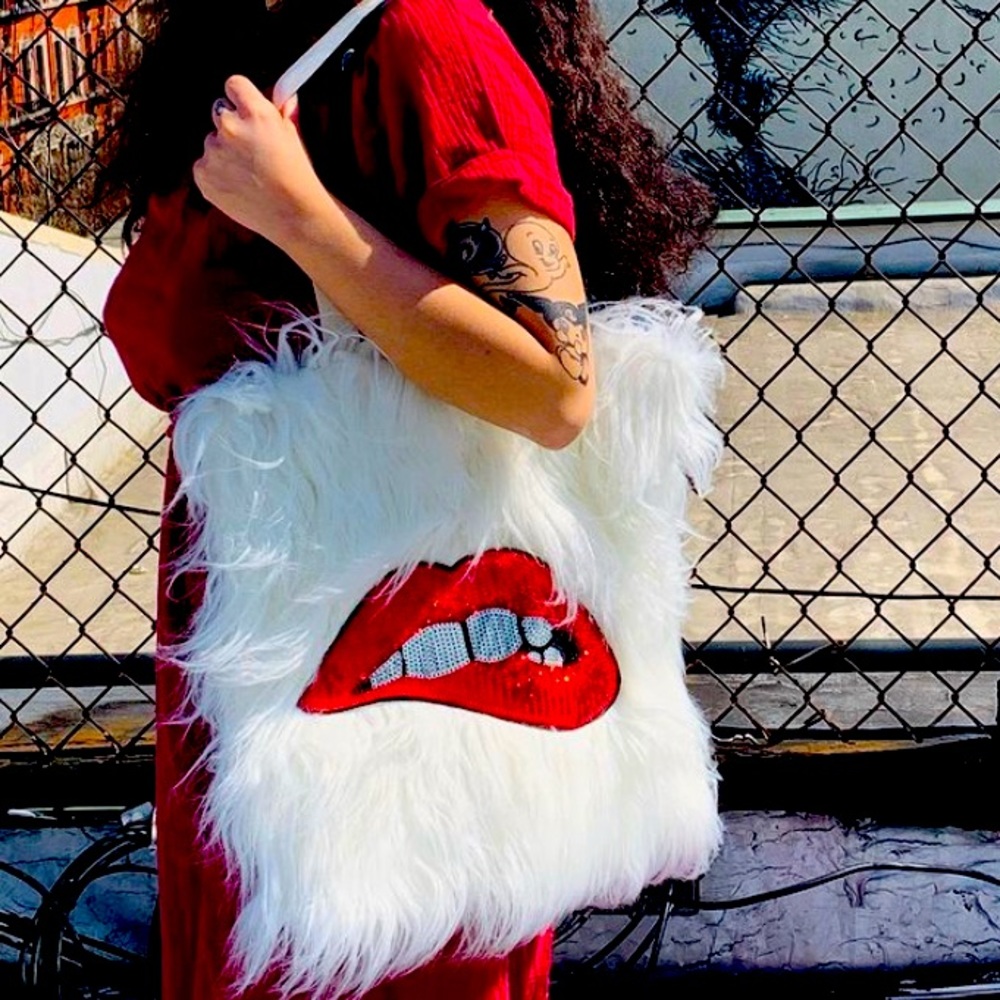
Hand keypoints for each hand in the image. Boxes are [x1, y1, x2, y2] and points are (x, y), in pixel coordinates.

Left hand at [193, 76, 325, 243]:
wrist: (293, 216)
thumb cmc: (297, 177)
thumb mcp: (294, 137)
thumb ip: (282, 113)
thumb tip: (284, 97)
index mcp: (256, 113)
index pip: (234, 85)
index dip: (240, 98)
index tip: (244, 108)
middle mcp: (231, 128)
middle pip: (220, 112)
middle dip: (232, 125)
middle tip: (251, 149)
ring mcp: (214, 152)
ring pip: (212, 142)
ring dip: (225, 153)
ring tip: (250, 175)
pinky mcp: (203, 175)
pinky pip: (204, 166)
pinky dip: (217, 174)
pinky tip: (239, 186)